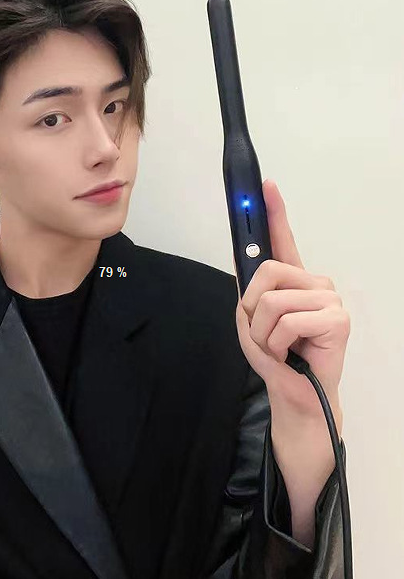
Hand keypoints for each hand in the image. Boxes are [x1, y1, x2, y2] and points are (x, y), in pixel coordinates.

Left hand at [233, 179, 349, 424]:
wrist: (295, 393)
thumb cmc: (277, 357)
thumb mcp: (250, 321)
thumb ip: (248, 290)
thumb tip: (242, 259)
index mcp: (294, 281)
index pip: (284, 240)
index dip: (275, 212)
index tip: (265, 185)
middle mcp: (314, 283)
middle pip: (267, 272)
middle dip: (252, 309)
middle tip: (264, 333)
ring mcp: (328, 299)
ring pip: (273, 300)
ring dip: (262, 332)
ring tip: (277, 347)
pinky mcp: (337, 319)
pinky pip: (288, 321)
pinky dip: (277, 343)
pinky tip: (290, 353)